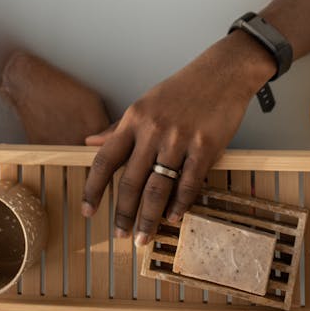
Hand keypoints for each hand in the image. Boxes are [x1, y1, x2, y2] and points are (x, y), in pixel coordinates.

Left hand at [81, 31, 275, 243]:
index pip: (106, 159)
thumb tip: (90, 142)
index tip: (87, 210)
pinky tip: (173, 217)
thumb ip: (118, 127)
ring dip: (149, 218)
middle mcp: (153, 130)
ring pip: (158, 188)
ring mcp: (180, 140)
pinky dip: (180, 205)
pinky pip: (189, 184)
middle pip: (131, 181)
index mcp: (135, 119)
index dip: (94, 188)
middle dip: (124, 214)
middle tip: (121, 236)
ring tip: (143, 237)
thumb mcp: (145, 102)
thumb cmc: (182, 88)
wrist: (222, 73)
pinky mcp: (205, 147)